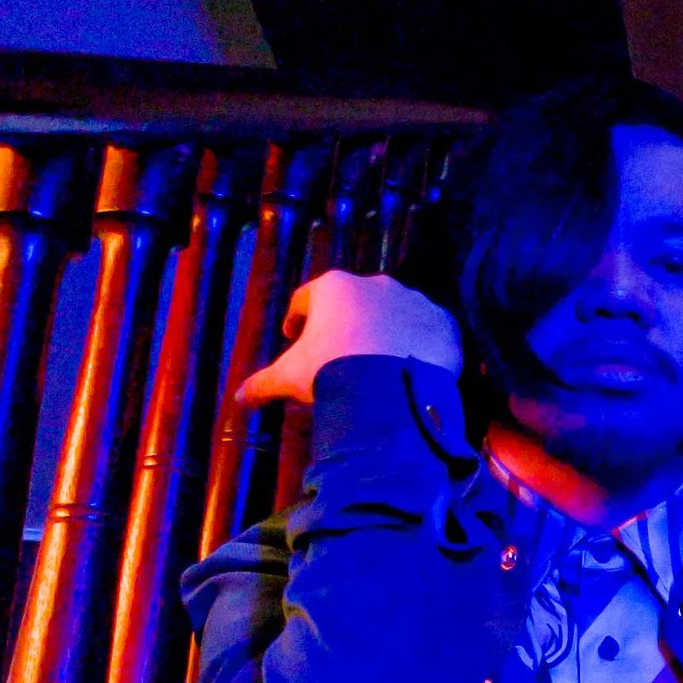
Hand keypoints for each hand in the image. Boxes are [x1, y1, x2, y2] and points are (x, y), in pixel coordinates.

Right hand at [236, 268, 461, 411]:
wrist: (391, 387)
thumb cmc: (332, 371)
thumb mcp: (290, 377)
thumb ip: (263, 383)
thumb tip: (238, 398)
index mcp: (334, 287)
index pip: (308, 298)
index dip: (299, 317)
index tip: (295, 335)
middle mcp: (376, 284)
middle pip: (355, 303)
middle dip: (347, 323)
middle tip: (342, 353)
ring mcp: (414, 300)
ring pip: (395, 313)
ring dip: (387, 331)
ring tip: (382, 362)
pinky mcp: (444, 323)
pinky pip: (430, 331)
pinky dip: (422, 344)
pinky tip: (415, 365)